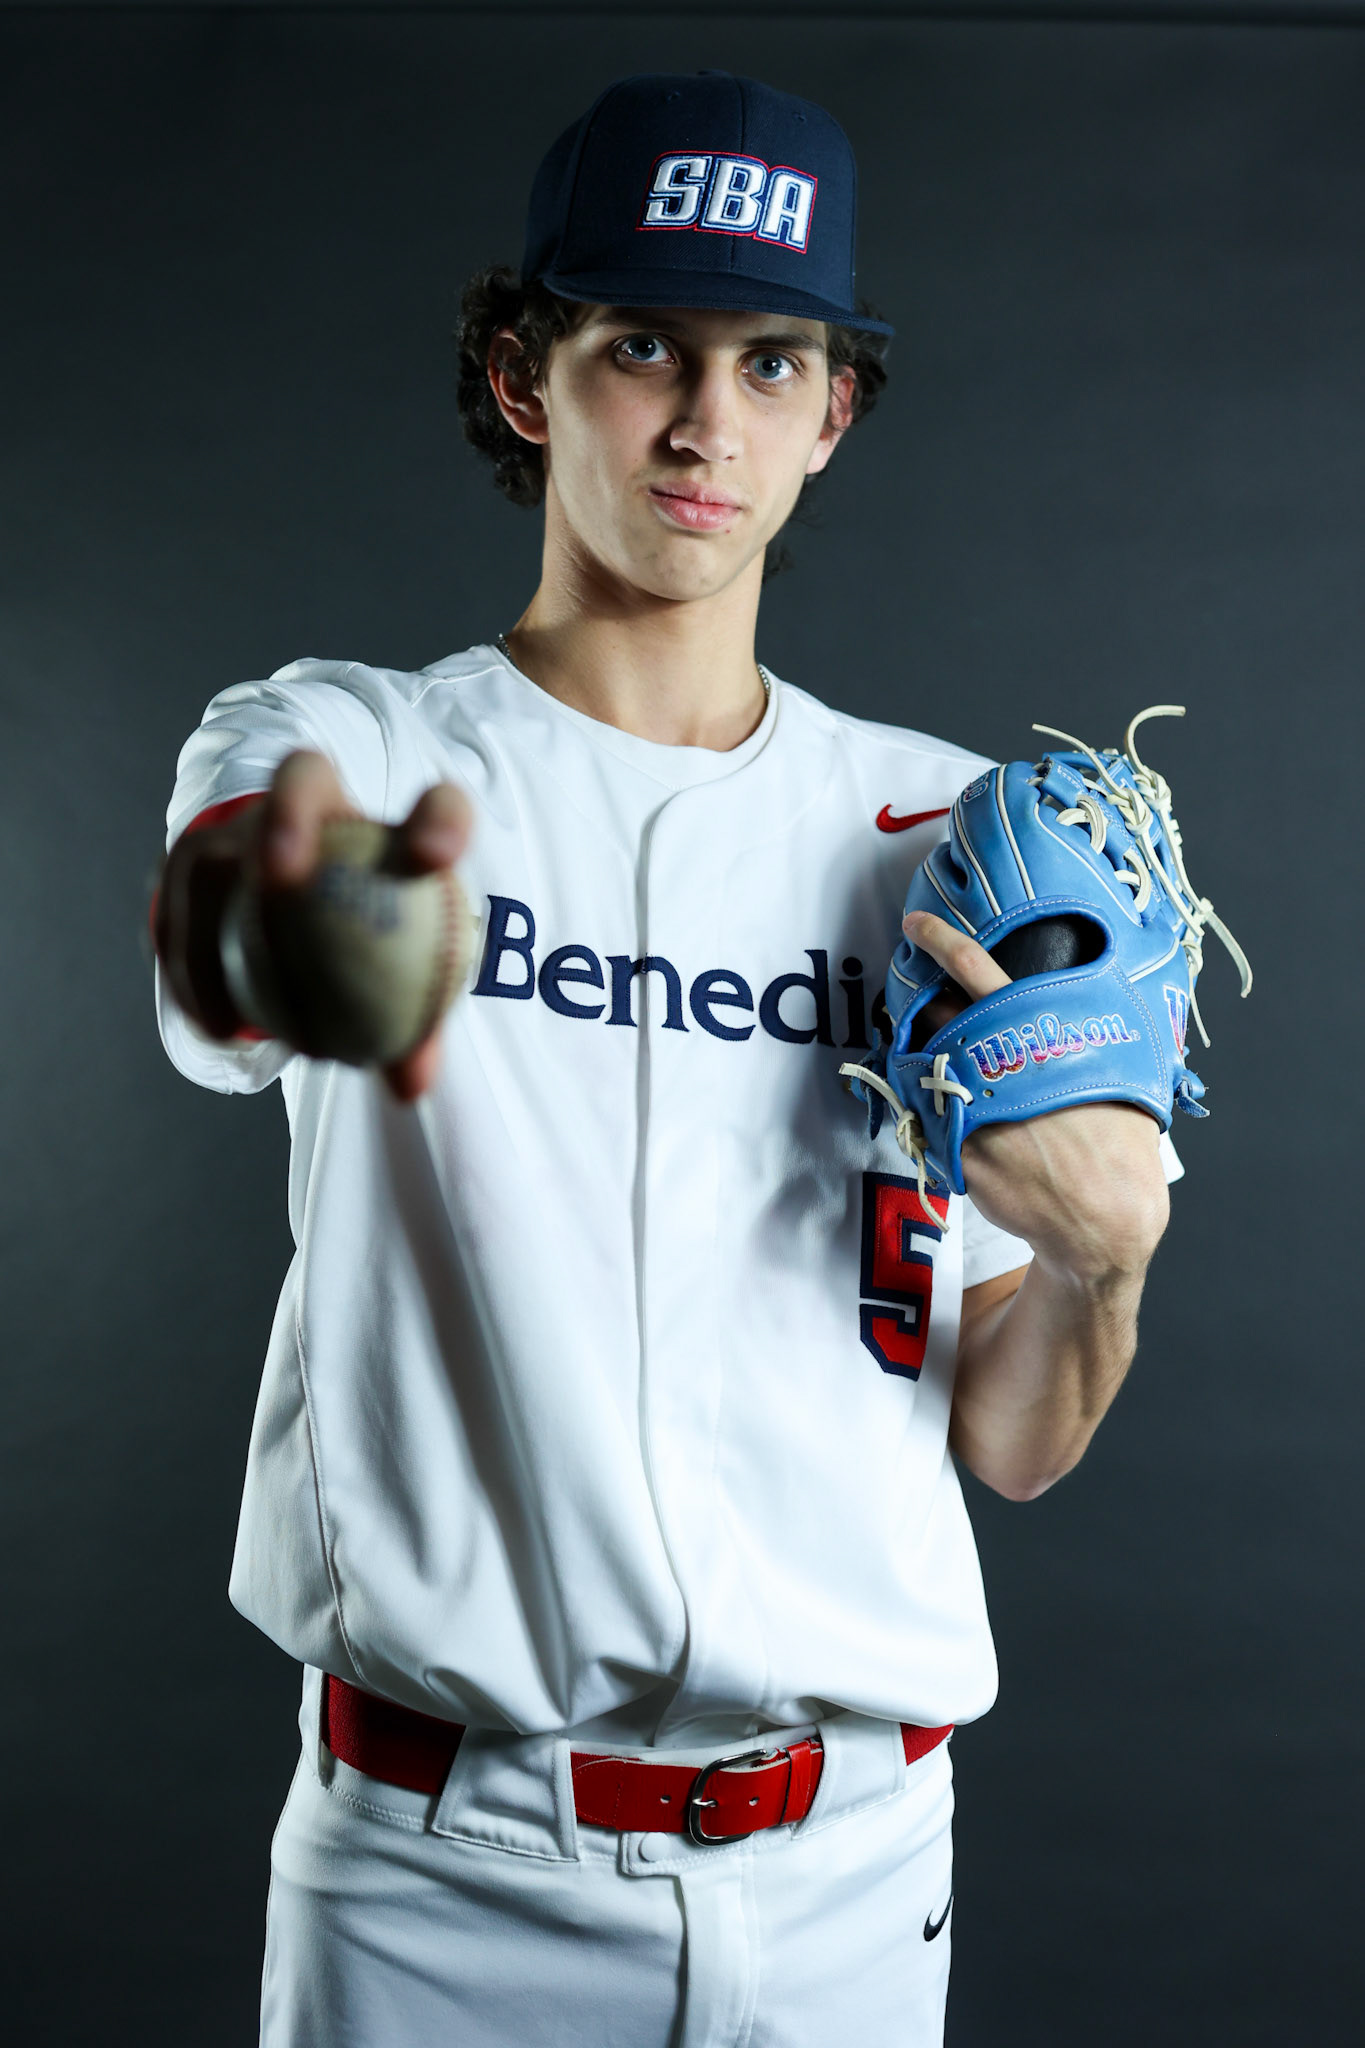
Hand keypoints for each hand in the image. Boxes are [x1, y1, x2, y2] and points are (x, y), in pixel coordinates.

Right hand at [156, 751, 472, 1101]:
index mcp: (392, 822)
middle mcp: (314, 800)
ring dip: (219, 926)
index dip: (439, 820)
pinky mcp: (189, 860)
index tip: (436, 859)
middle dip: (290, 816)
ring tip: (237, 1010)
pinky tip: (219, 1026)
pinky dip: (196, 971)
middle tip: (283, 877)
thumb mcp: (394, 984)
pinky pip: (181, 913)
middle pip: (302, 781)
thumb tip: (411, 1085)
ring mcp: (244, 823)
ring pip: (218, 855)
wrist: (293, 900)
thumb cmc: (365, 941)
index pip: (434, 806)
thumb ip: (413, 1026)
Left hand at [903, 910, 1169, 1283]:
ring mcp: (973, 1104)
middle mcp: (1001, 1062)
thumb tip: (1088, 1011)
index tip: (916, 926)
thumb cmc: (1119, 1145)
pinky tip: (954, 1117)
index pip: (979, 971)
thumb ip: (1092, 1037)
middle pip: (938, 1013)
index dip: (941, 942)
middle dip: (923, 1005)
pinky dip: (934, 1109)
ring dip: (925, 1058)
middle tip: (919, 1002)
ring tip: (942, 1066)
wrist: (1103, 1218)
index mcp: (1044, 1032)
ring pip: (926, 1063)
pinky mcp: (956, 1149)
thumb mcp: (1123, 1072)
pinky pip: (929, 1115)